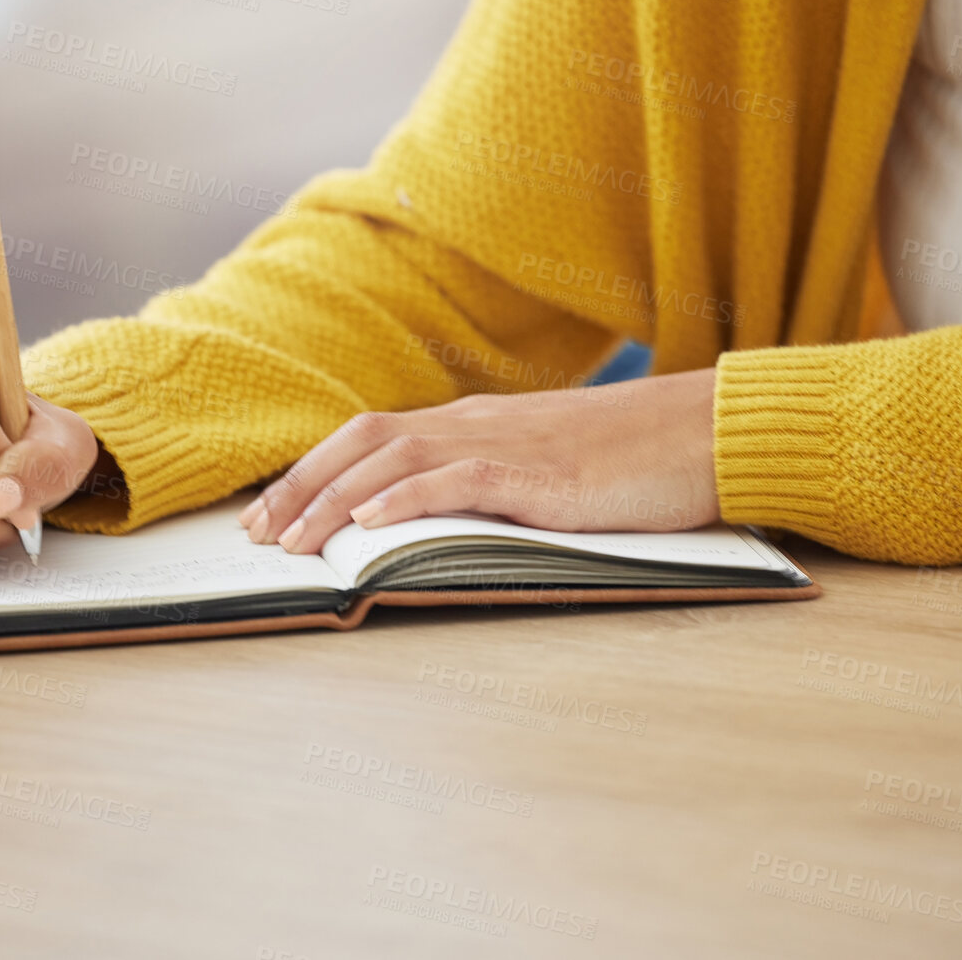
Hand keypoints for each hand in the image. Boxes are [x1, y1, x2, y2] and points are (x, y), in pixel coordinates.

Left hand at [241, 368, 719, 553]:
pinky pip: (459, 480)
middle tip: (256, 534)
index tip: (271, 512)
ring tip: (293, 539)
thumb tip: (440, 519)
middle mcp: (478, 423)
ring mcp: (507, 443)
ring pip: (396, 460)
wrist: (705, 431)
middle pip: (364, 441)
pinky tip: (370, 523)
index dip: (314, 472)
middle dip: (301, 486)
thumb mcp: (548, 467)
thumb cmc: (636, 457)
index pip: (372, 438)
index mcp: (477, 423)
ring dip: (334, 500)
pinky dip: (407, 499)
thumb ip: (492, 482)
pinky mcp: (540, 472)